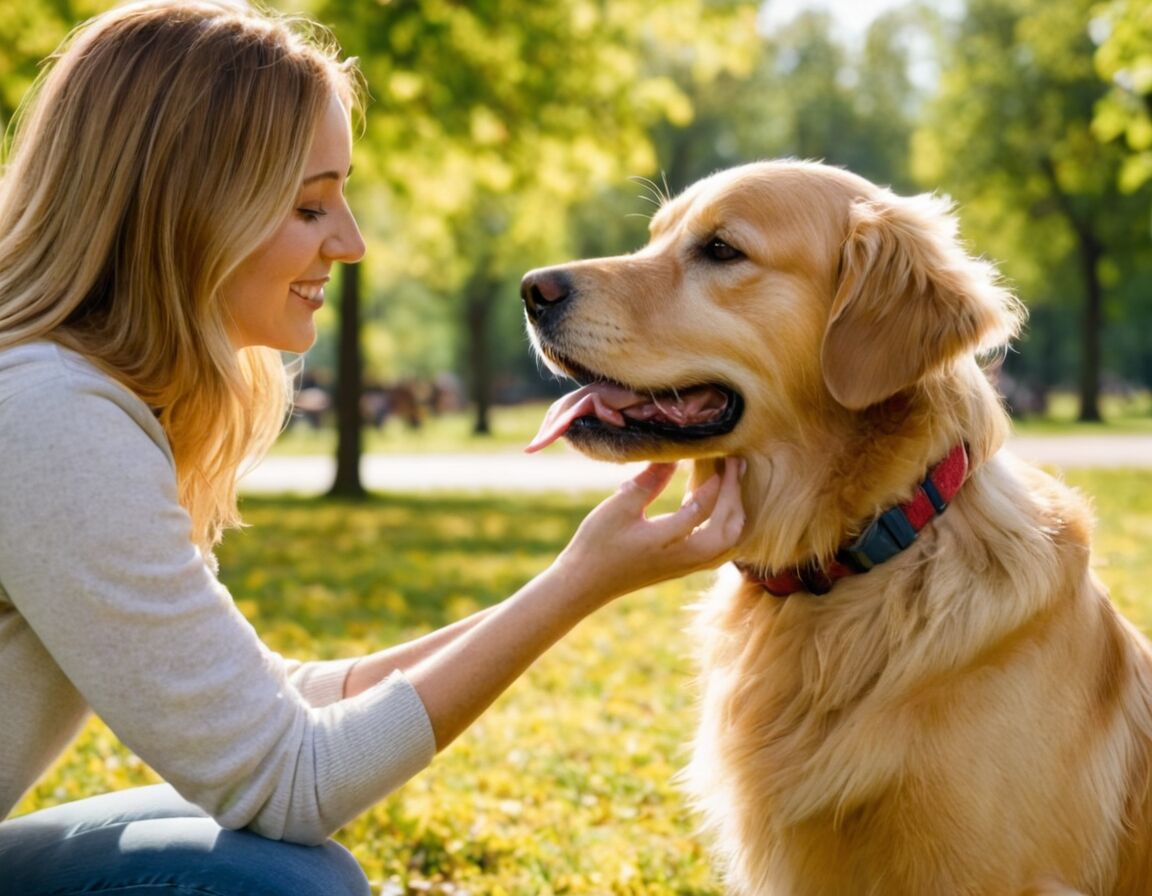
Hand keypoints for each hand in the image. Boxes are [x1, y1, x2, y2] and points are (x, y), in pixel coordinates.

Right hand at [553, 457, 744, 605]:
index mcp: (667, 542)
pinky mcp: (683, 569)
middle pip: (727, 530)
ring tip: (732, 484)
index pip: (702, 509)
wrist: (585, 583)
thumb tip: (672, 457)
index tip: (720, 456)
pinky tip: (716, 508)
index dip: (714, 482)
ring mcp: (686, 567)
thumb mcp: (618, 508)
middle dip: (734, 495)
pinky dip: (726, 527)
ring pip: (728, 544)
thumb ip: (648, 482)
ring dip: (735, 513)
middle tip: (735, 464)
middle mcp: (684, 558)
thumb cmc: (597, 544)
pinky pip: (719, 550)